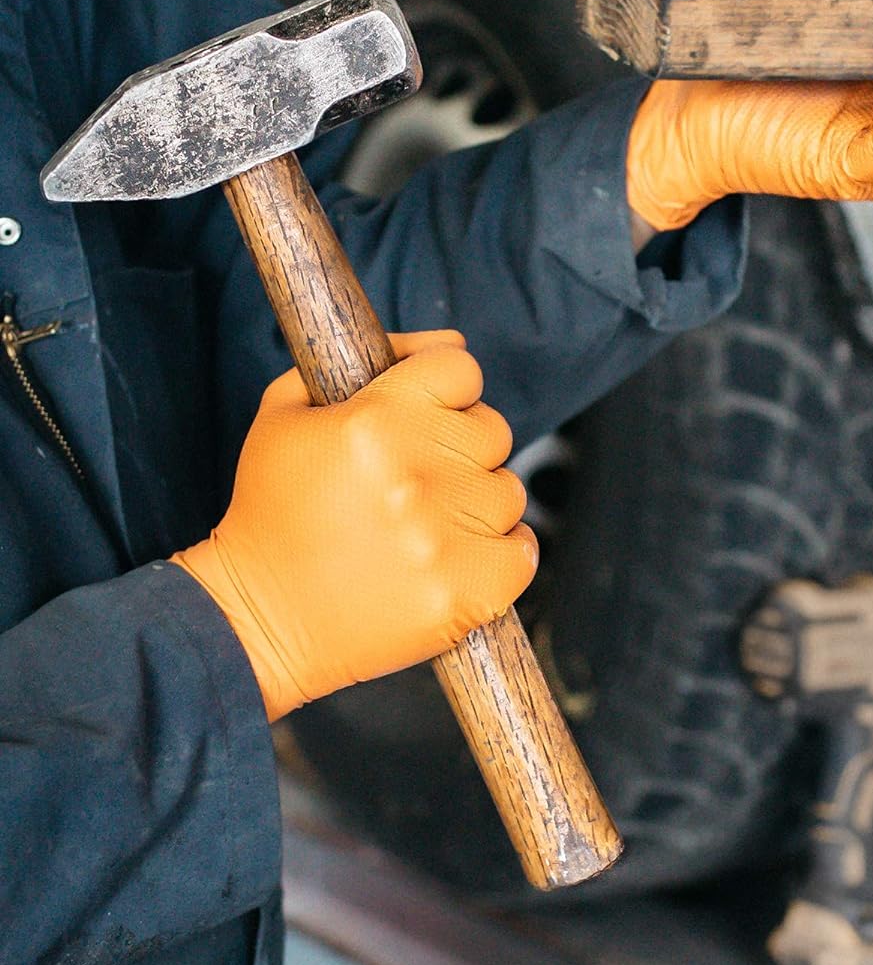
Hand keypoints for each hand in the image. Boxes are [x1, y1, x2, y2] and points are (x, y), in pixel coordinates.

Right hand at [173, 330, 537, 720]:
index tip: (425, 414)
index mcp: (376, 420)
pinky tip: (454, 555)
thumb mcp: (288, 412)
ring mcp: (448, 537)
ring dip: (475, 503)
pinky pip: (523, 551)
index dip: (446, 389)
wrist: (257, 623)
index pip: (462, 369)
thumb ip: (374, 358)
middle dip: (459, 446)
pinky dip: (500, 553)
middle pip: (492, 428)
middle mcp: (419, 473)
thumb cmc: (271, 512)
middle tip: (413, 479)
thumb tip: (451, 342)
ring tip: (422, 525)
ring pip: (507, 490)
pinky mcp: (471, 593)